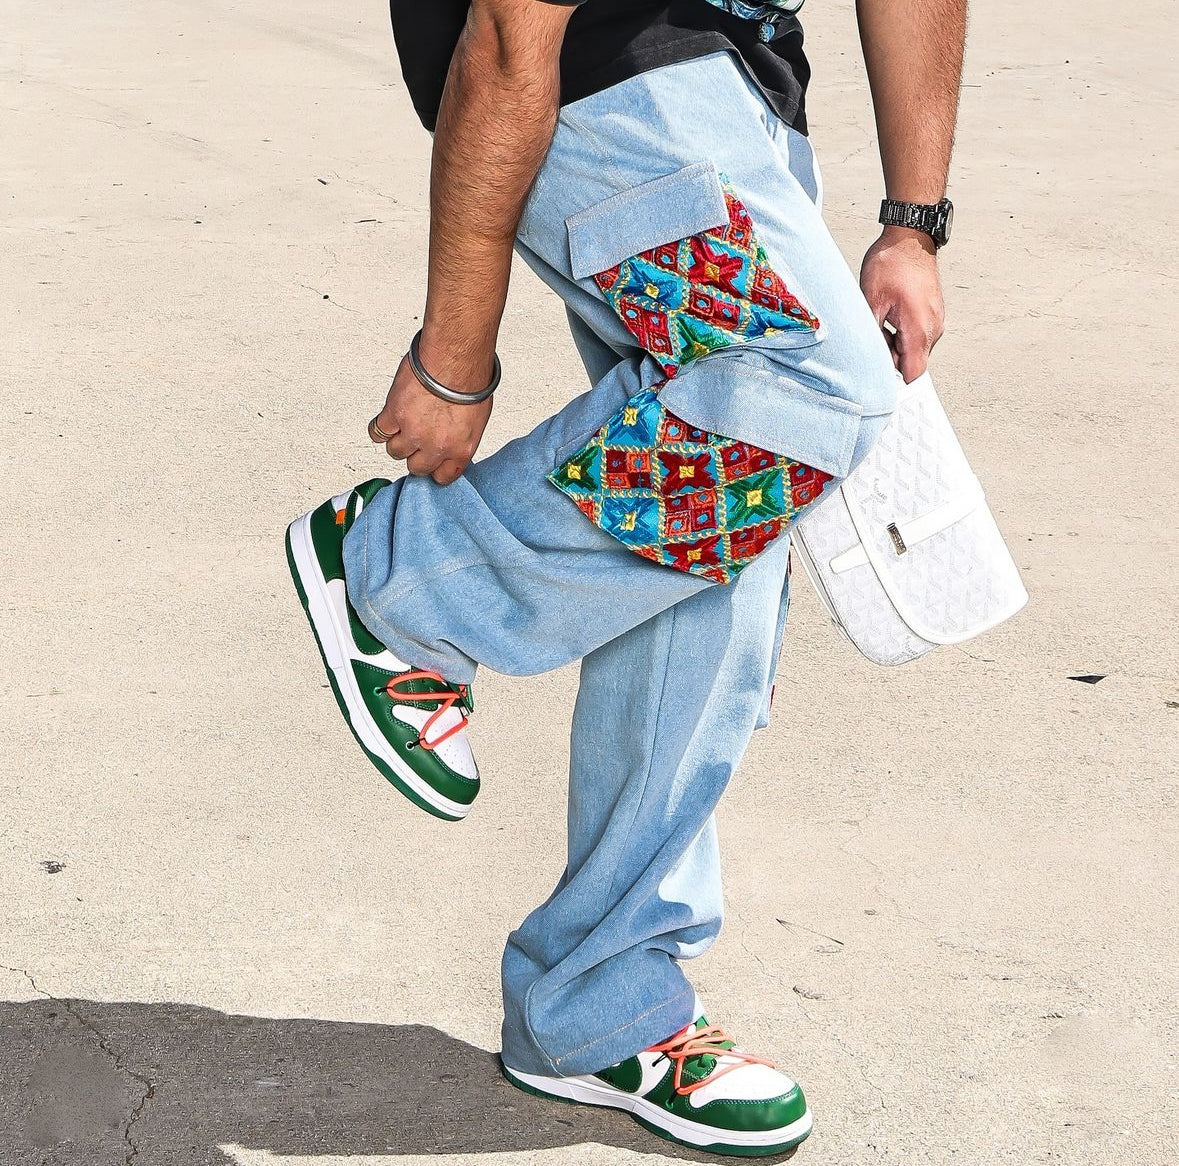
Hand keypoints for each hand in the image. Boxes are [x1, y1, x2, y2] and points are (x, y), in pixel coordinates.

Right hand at [369, 352, 493, 485]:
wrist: (455, 358)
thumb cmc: (470, 380)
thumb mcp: (477, 420)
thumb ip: (460, 439)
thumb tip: (449, 443)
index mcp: (460, 449)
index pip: (442, 477)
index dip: (435, 468)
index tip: (432, 461)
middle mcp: (436, 446)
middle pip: (416, 467)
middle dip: (416, 454)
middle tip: (418, 438)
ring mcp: (413, 433)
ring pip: (395, 451)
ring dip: (398, 439)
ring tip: (405, 423)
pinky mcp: (394, 415)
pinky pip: (377, 432)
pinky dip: (381, 427)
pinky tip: (390, 418)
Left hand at [860, 227, 944, 382]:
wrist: (910, 236)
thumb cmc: (890, 264)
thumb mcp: (871, 301)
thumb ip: (872, 335)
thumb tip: (868, 360)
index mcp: (919, 329)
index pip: (913, 373)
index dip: (894, 377)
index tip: (876, 370)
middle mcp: (933, 328)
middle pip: (912, 363)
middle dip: (891, 358)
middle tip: (873, 335)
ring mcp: (936, 320)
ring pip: (914, 349)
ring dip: (895, 344)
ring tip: (881, 320)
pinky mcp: (934, 313)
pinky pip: (918, 334)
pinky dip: (902, 333)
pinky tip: (889, 315)